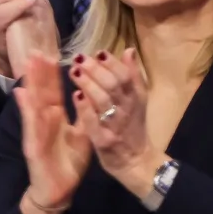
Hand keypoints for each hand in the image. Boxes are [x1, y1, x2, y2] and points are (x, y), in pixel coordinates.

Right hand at [13, 53, 90, 213]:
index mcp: (56, 118)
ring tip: (29, 63)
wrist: (58, 190)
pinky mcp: (33, 143)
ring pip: (34, 102)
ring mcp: (37, 130)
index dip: (54, 74)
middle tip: (38, 50)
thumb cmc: (68, 163)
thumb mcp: (81, 136)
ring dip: (31, 83)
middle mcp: (44, 120)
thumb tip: (84, 95)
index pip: (55, 92)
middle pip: (42, 92)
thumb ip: (82, 116)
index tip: (54, 54)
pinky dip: (26, 108)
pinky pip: (31, 123)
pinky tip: (21, 93)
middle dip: (40, 72)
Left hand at [73, 48, 163, 200]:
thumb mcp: (138, 101)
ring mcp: (115, 125)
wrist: (136, 163)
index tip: (98, 52)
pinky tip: (76, 96)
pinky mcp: (103, 140)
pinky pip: (94, 122)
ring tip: (75, 71)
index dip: (112, 63)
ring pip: (103, 100)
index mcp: (134, 99)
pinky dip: (85, 108)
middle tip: (80, 58)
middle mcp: (127, 110)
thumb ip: (132, 76)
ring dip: (88, 84)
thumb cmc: (132, 128)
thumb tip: (129, 50)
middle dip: (96, 69)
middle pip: (113, 85)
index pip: (126, 76)